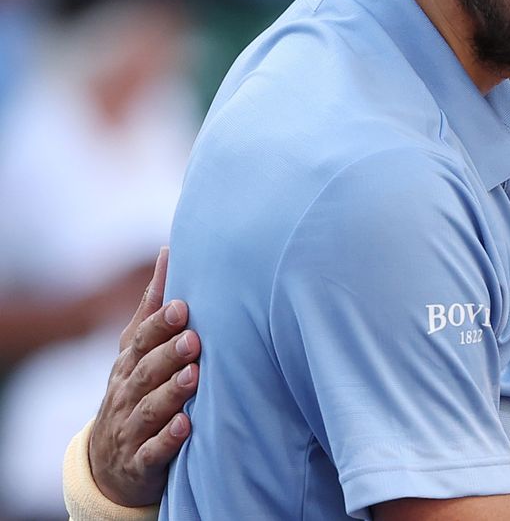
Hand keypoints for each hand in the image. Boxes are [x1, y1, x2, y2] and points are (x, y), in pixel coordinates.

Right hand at [87, 247, 199, 506]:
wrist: (112, 463)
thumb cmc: (137, 390)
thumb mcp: (138, 349)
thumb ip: (154, 304)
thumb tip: (169, 249)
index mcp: (130, 364)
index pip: (141, 342)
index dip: (160, 325)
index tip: (183, 307)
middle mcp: (127, 393)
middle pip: (146, 372)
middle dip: (168, 355)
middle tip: (193, 339)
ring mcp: (132, 428)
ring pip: (150, 409)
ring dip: (171, 393)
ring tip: (194, 377)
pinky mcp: (141, 462)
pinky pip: (152, 452)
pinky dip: (168, 439)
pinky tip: (186, 426)